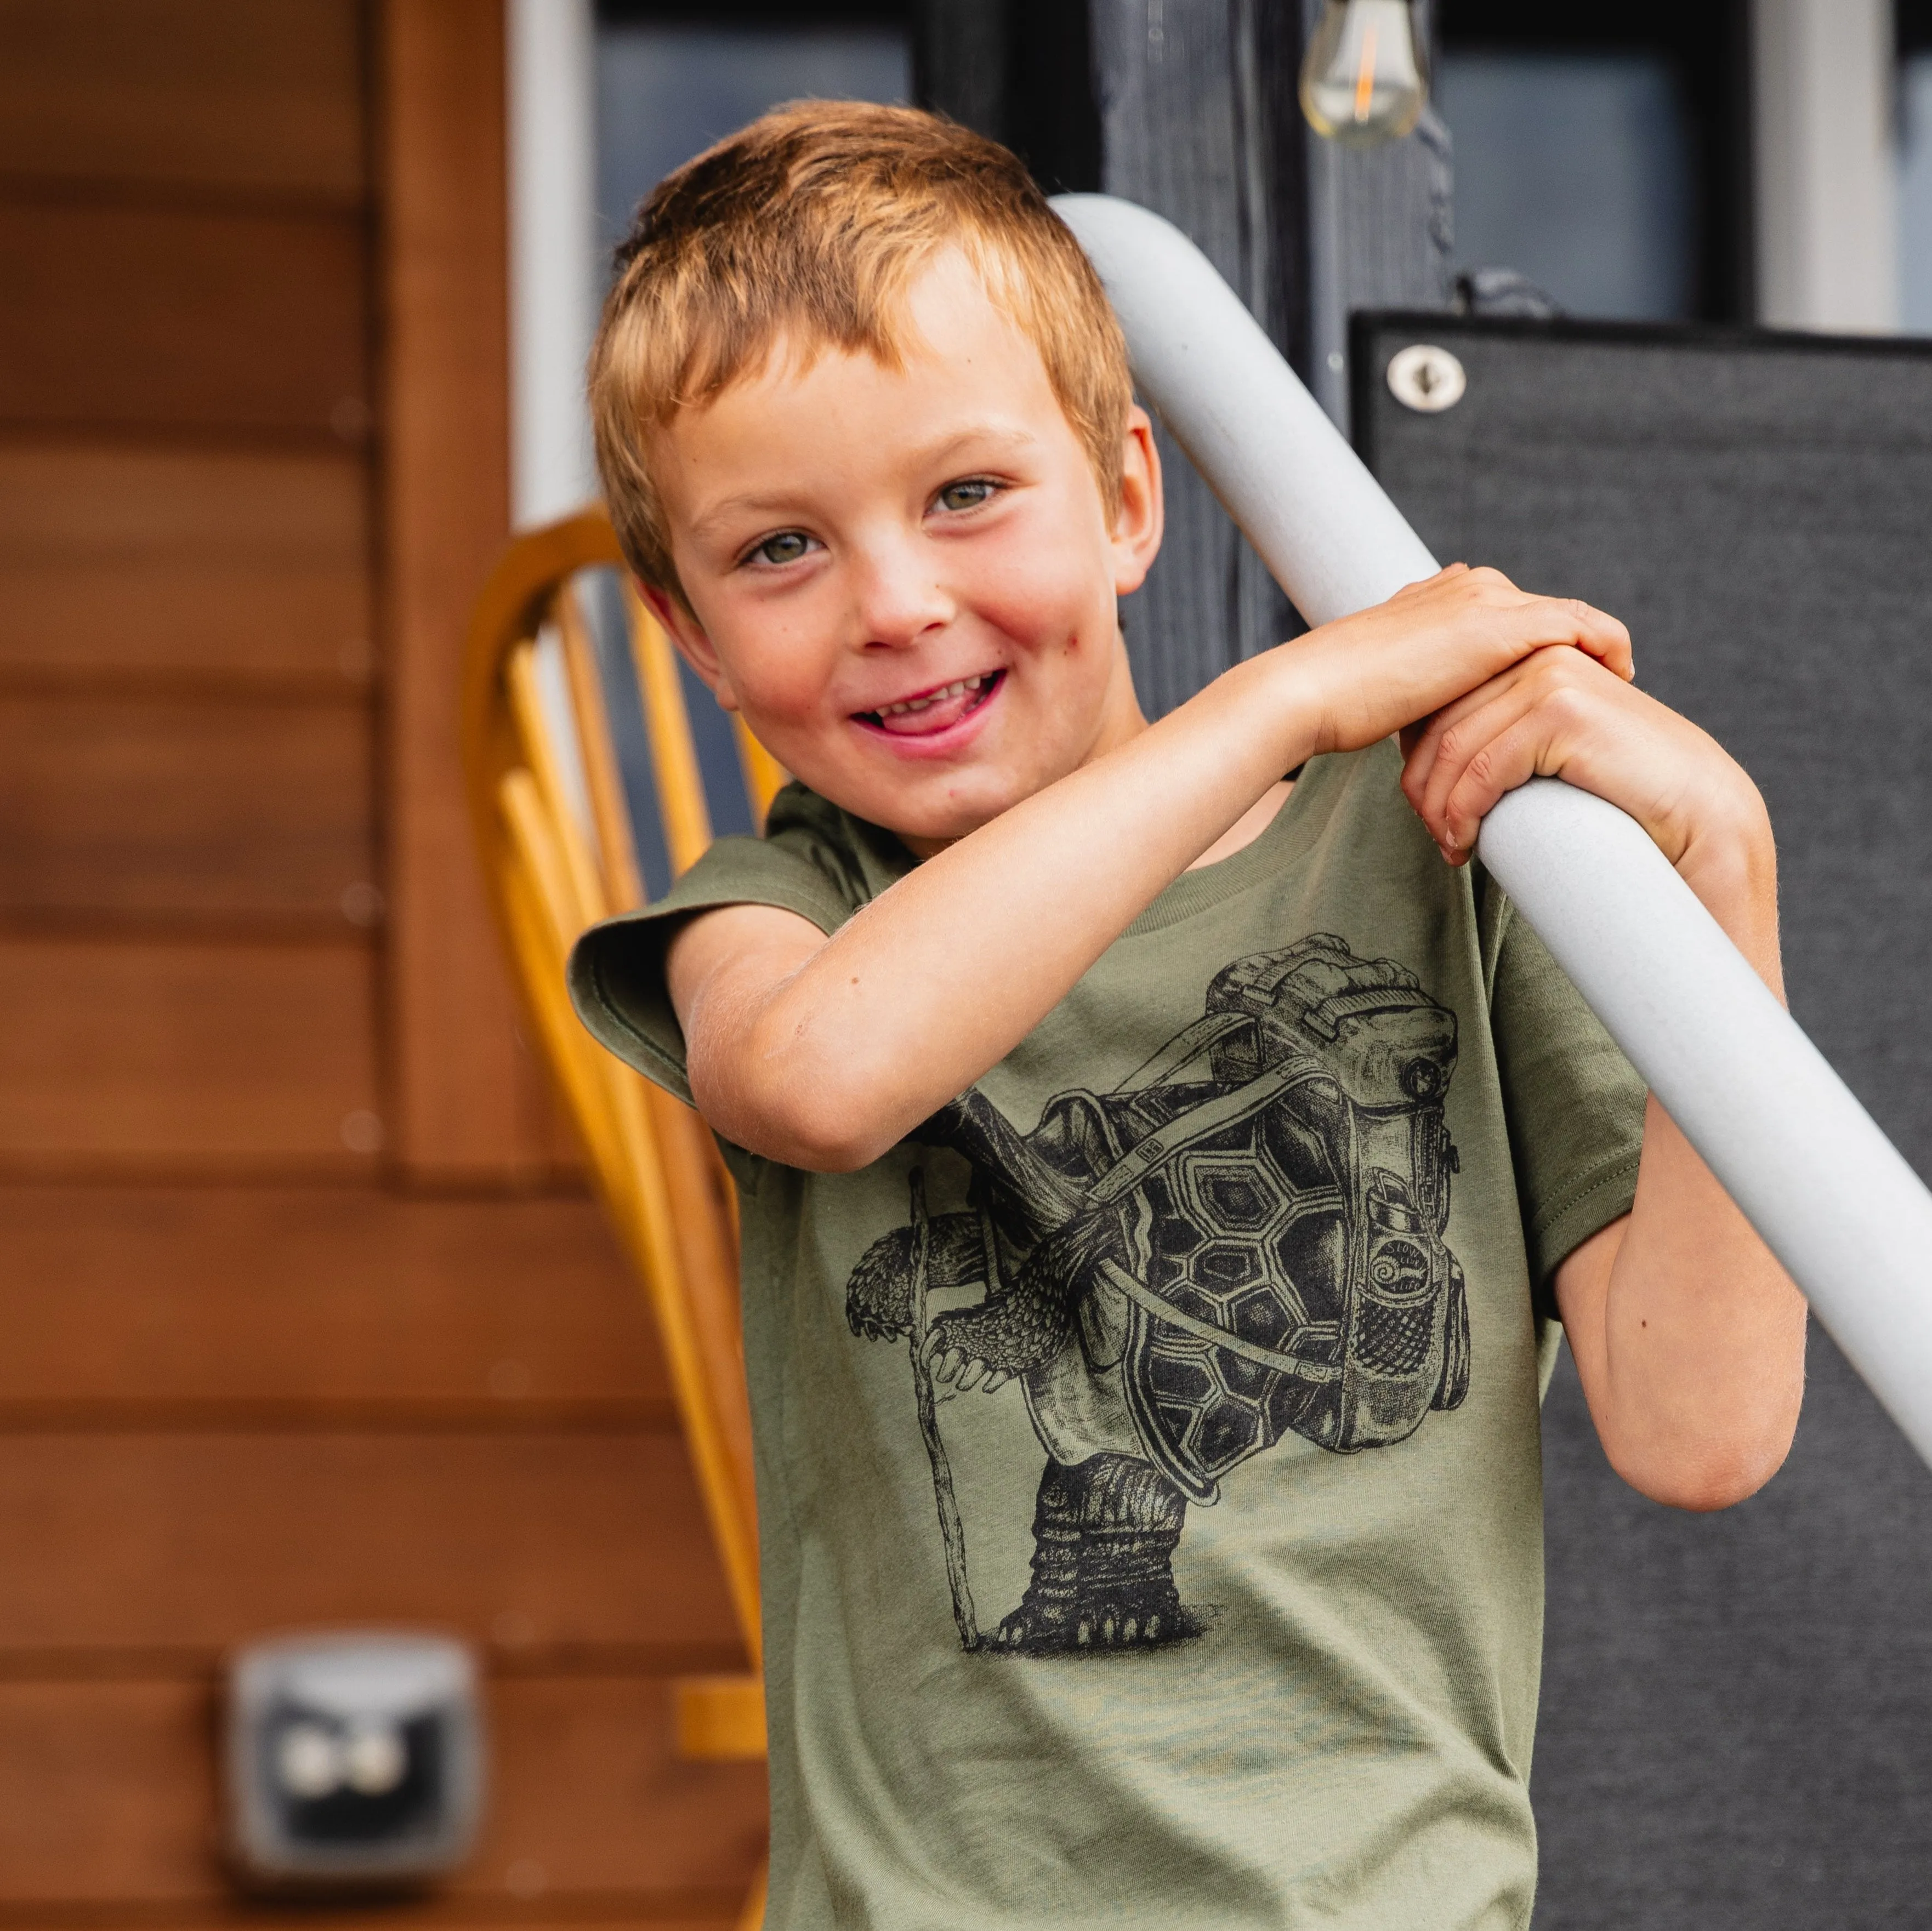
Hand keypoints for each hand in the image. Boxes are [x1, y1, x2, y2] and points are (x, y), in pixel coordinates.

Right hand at [1285, 563, 1634, 759]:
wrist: (1308, 692)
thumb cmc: (1335, 707)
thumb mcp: (1389, 692)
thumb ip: (1423, 694)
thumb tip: (1443, 735)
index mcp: (1437, 596)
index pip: (1506, 613)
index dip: (1538, 646)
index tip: (1559, 679)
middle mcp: (1464, 585)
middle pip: (1543, 610)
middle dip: (1576, 645)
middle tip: (1605, 683)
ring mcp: (1481, 598)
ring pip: (1565, 615)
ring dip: (1596, 646)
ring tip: (1621, 679)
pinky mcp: (1496, 624)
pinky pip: (1576, 626)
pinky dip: (1605, 644)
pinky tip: (1622, 672)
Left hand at [1398, 640, 1774, 916]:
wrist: (1694, 808)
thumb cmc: (1615, 785)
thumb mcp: (1547, 744)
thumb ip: (1503, 727)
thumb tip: (1425, 756)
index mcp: (1526, 652)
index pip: (1441, 700)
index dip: (1418, 760)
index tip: (1427, 810)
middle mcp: (1533, 652)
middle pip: (1438, 724)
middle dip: (1423, 788)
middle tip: (1435, 836)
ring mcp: (1548, 676)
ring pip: (1453, 750)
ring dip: (1439, 809)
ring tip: (1451, 846)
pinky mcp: (1561, 711)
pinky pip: (1483, 769)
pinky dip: (1463, 812)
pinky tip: (1465, 842)